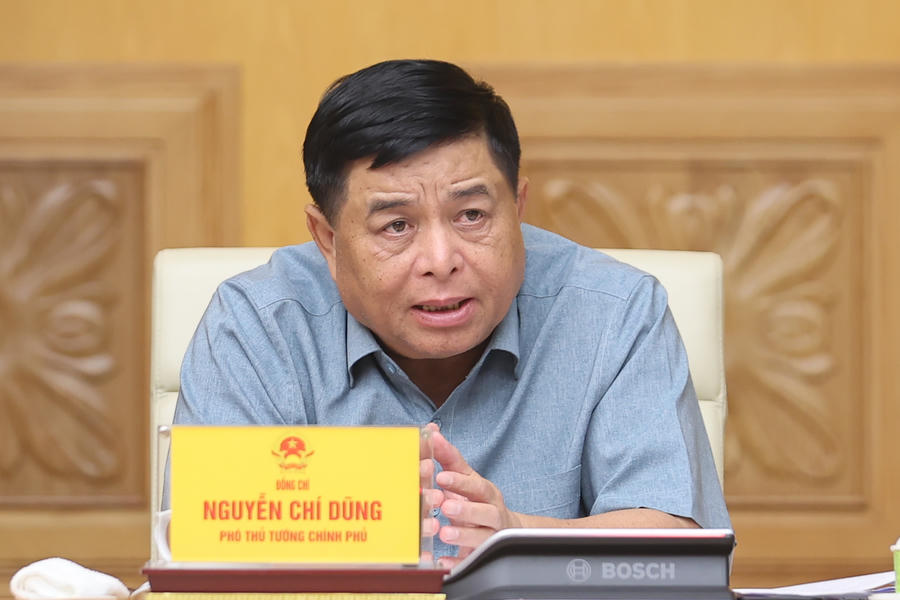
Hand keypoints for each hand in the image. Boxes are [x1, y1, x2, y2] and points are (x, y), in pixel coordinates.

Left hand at [425, 423, 522, 566]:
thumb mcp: (466, 478)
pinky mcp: (481, 556)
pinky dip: (457, 561)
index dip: (459, 482)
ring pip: (481, 537)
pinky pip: (472, 561)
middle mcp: (492, 513)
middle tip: (445, 506)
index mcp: (485, 493)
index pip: (476, 485)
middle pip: (485, 512)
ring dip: (463, 535)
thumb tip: (432, 431)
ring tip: (444, 533)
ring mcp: (489, 536)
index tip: (441, 478)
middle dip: (466, 509)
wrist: (504, 530)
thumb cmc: (478, 499)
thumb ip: (449, 457)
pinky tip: (443, 561)